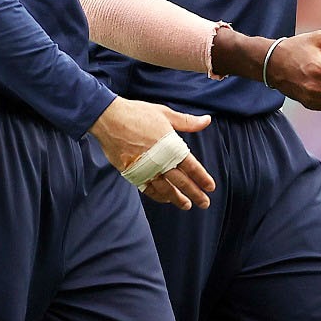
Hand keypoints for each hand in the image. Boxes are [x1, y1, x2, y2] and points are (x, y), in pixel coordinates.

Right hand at [89, 98, 214, 209]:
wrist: (110, 119)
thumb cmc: (138, 114)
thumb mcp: (165, 114)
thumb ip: (187, 122)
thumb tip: (207, 120)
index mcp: (171, 146)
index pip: (192, 167)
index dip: (202, 179)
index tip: (211, 187)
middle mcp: (160, 161)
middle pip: (182, 182)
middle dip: (195, 194)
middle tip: (204, 203)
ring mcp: (146, 169)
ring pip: (165, 189)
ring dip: (177, 199)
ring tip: (186, 205)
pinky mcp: (132, 173)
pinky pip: (148, 189)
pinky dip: (158, 196)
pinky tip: (165, 199)